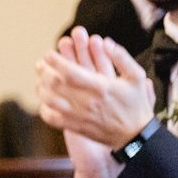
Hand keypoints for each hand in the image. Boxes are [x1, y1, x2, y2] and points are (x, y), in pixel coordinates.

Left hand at [37, 28, 154, 147]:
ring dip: (41, 89)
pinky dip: (44, 110)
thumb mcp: (137, 77)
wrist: (136, 135)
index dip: (55, 61)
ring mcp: (80, 116)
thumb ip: (121, 58)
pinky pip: (52, 119)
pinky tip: (45, 102)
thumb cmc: (136, 103)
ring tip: (40, 80)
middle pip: (55, 84)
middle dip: (44, 72)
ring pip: (50, 101)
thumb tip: (106, 42)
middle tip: (40, 65)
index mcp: (101, 86)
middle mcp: (87, 101)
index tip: (48, 54)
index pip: (70, 71)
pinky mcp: (76, 127)